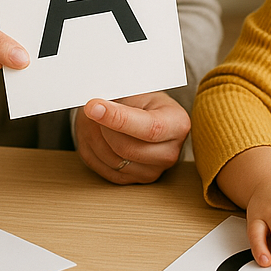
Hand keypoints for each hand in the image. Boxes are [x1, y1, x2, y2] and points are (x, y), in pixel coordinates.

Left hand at [75, 91, 189, 183]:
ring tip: (94, 120)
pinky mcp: (135, 180)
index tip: (93, 107)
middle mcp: (170, 152)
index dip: (118, 119)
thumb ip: (120, 99)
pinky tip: (96, 135)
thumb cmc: (140, 99)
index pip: (149, 128)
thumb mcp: (136, 90)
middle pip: (127, 148)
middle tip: (93, 109)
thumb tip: (96, 107)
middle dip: (102, 127)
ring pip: (112, 161)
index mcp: (177, 123)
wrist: (142, 113)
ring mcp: (154, 170)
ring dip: (94, 138)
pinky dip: (94, 152)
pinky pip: (105, 170)